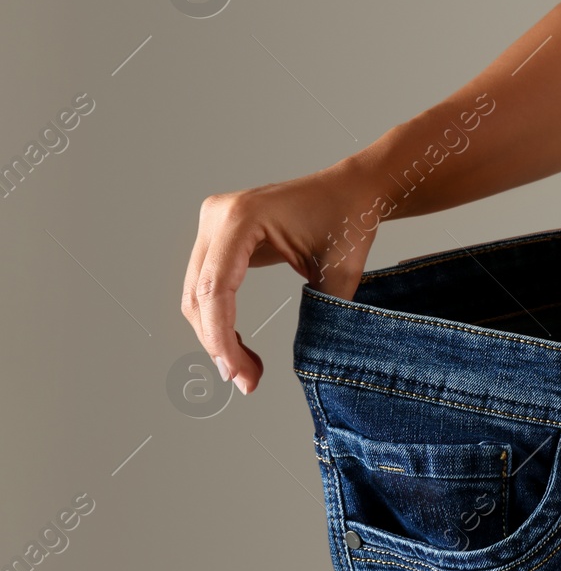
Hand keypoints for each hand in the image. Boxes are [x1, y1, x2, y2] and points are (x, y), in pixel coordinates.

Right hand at [180, 161, 379, 394]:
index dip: (221, 337)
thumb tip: (304, 364)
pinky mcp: (218, 236)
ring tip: (246, 370)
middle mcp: (218, 215)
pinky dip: (220, 319)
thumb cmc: (350, 220)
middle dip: (217, 343)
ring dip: (216, 336)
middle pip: (198, 294)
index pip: (215, 288)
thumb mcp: (340, 272)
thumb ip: (320, 314)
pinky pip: (208, 284)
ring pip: (196, 294)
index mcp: (242, 217)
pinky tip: (240, 347)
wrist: (354, 190)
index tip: (237, 374)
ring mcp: (213, 223)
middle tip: (245, 381)